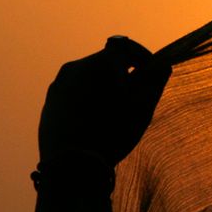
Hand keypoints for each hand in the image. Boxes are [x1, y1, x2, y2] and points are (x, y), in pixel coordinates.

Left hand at [38, 36, 171, 167]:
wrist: (70, 164)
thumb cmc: (111, 134)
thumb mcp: (141, 109)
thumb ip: (154, 83)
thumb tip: (162, 66)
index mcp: (100, 64)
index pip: (124, 46)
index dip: (140, 56)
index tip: (149, 72)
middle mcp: (76, 67)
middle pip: (104, 61)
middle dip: (121, 74)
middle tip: (133, 97)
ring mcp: (59, 84)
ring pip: (87, 77)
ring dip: (102, 86)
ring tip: (112, 112)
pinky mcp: (50, 102)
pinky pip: (73, 92)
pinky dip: (86, 99)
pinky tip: (93, 121)